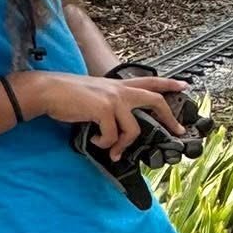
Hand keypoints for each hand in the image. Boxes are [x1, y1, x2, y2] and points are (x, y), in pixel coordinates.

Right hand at [23, 70, 189, 158]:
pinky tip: (95, 141)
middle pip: (154, 100)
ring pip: (133, 129)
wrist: (48, 91)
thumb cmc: (68, 95)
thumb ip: (111, 105)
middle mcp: (119, 90)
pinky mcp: (103, 109)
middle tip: (176, 130)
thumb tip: (119, 127)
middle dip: (168, 117)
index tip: (184, 85)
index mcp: (117, 85)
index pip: (148, 81)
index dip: (168, 83)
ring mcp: (113, 99)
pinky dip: (105, 144)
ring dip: (122, 145)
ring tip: (112, 151)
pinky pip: (113, 136)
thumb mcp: (95, 95)